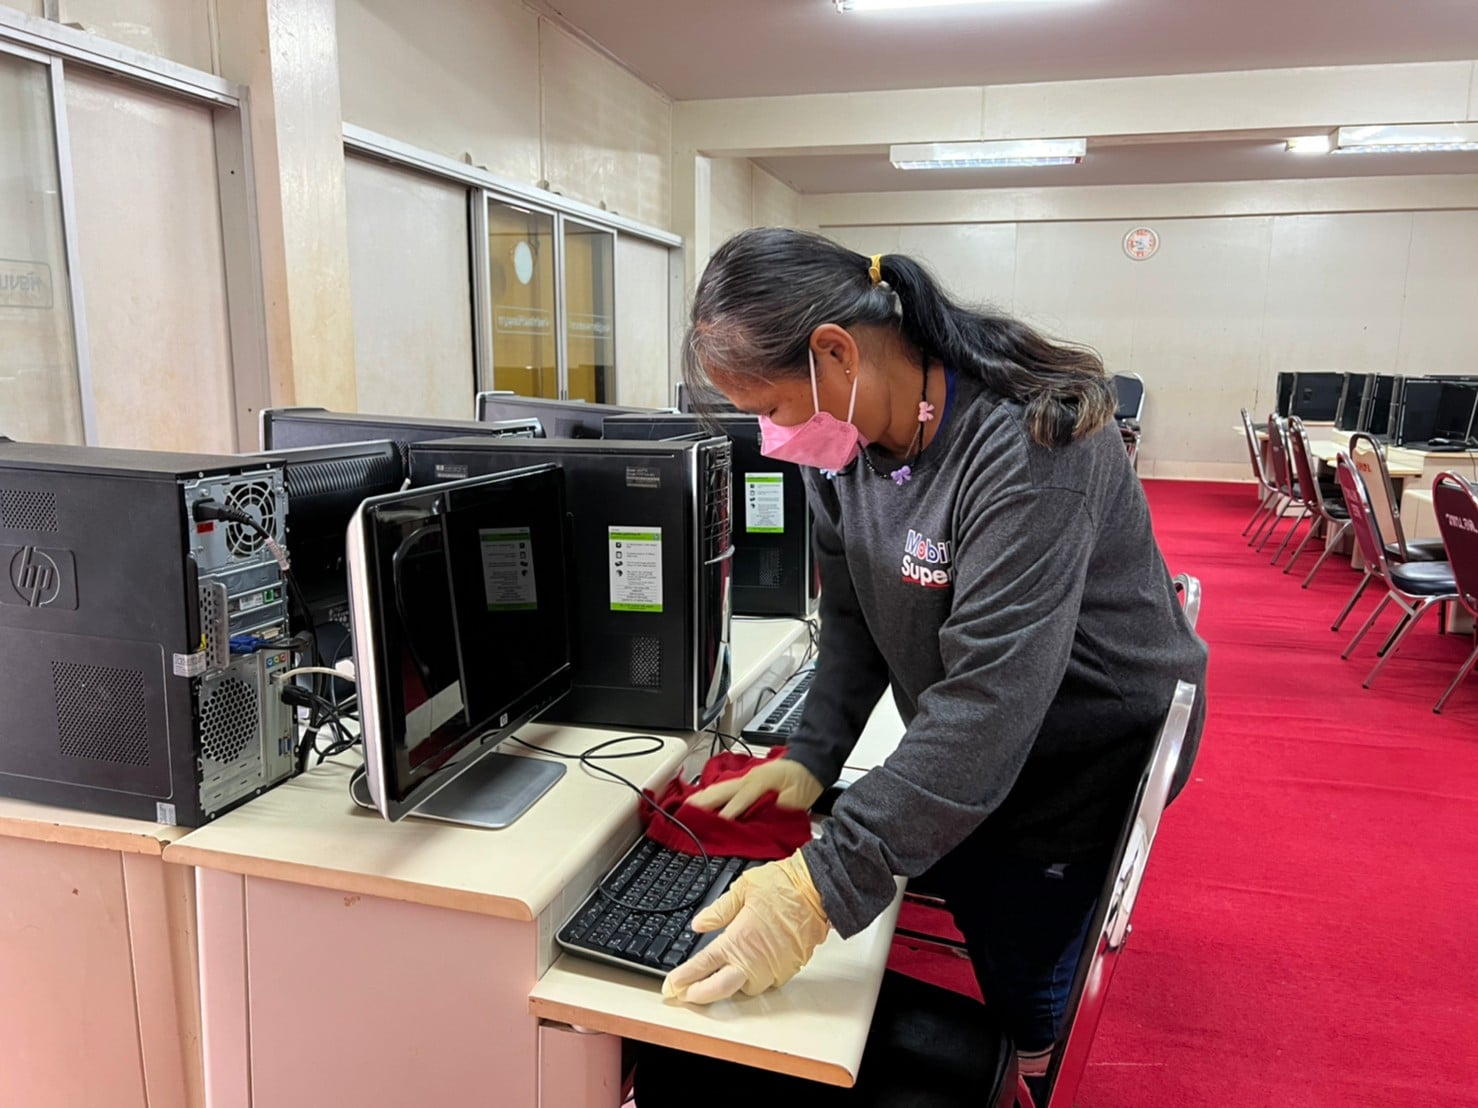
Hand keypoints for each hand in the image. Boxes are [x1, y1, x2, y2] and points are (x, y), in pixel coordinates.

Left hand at [661, 851, 829, 1003]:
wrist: (818, 892)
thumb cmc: (784, 886)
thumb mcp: (742, 889)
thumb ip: (717, 911)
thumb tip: (698, 924)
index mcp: (738, 940)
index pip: (703, 965)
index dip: (684, 977)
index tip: (671, 985)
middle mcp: (754, 961)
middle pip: (719, 989)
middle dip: (699, 995)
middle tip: (685, 994)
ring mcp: (772, 969)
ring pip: (744, 989)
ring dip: (729, 986)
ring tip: (717, 978)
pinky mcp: (788, 970)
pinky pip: (766, 983)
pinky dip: (753, 979)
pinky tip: (748, 968)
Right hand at [687, 758, 822, 818]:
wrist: (810, 764)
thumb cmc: (805, 781)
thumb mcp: (797, 799)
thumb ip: (779, 810)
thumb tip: (761, 822)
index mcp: (759, 782)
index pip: (736, 802)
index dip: (725, 818)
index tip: (712, 830)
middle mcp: (747, 779)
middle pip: (717, 792)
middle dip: (700, 804)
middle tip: (683, 817)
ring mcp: (744, 779)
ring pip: (717, 789)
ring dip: (700, 800)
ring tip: (684, 812)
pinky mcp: (744, 782)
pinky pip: (722, 790)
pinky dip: (709, 797)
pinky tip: (700, 804)